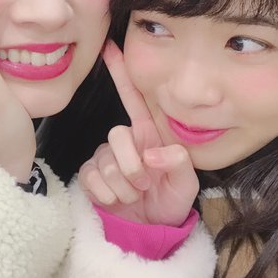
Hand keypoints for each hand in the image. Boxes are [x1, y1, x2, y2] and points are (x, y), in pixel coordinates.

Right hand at [78, 41, 198, 226]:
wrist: (151, 230)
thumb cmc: (171, 201)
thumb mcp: (186, 184)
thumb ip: (179, 163)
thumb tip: (152, 153)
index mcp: (148, 134)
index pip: (133, 98)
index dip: (121, 73)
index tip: (110, 46)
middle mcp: (126, 142)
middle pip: (116, 135)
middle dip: (131, 166)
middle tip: (145, 185)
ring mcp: (106, 158)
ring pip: (104, 160)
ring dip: (122, 185)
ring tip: (134, 196)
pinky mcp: (91, 176)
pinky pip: (90, 176)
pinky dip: (105, 193)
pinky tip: (115, 200)